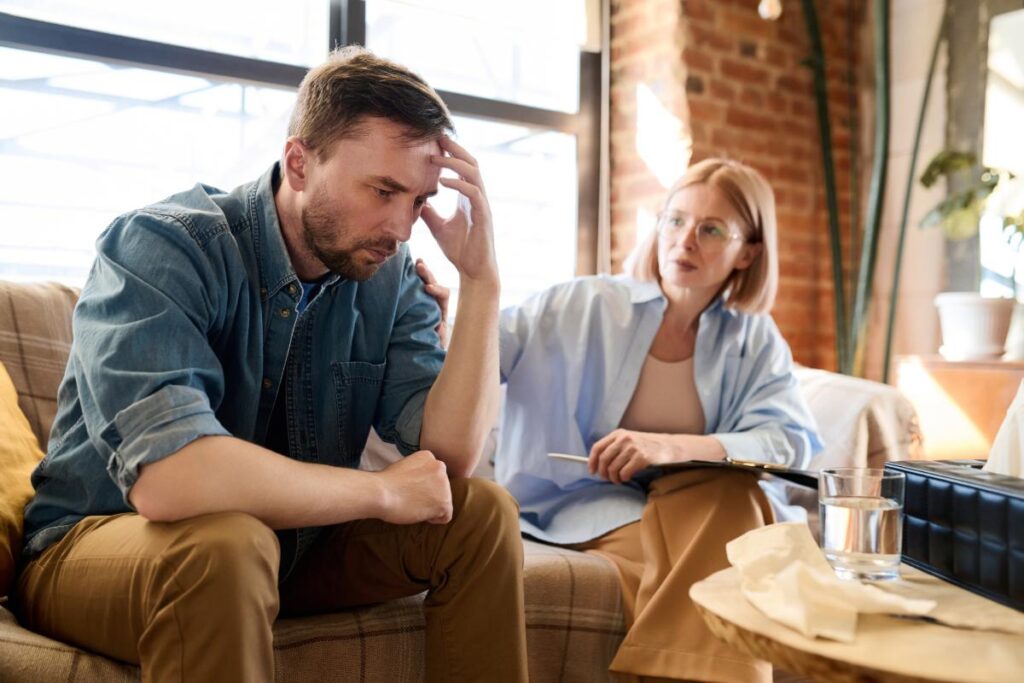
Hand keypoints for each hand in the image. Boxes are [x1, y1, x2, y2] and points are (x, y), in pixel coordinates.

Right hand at [375, 450, 452, 523]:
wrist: (380, 493)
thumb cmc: (385, 484)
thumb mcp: (403, 467)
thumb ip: (417, 472)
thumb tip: (423, 484)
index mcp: (429, 456)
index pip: (434, 476)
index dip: (422, 487)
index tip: (409, 490)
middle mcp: (440, 467)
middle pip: (441, 488)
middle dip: (429, 496)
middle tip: (410, 499)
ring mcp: (444, 484)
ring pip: (443, 502)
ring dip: (430, 507)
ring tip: (412, 504)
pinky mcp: (444, 502)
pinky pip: (446, 516)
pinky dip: (433, 519)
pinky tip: (418, 513)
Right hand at [415, 258, 449, 348]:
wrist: (422, 346)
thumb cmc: (431, 342)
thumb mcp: (437, 341)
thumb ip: (440, 336)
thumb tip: (439, 328)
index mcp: (441, 307)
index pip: (443, 293)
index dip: (437, 289)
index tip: (428, 288)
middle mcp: (434, 299)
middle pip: (433, 282)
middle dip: (427, 274)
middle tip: (419, 266)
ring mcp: (424, 296)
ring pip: (424, 280)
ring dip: (421, 270)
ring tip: (416, 261)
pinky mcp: (414, 296)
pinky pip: (414, 283)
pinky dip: (411, 274)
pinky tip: (407, 265)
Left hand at [420, 136, 497, 285]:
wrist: (474, 272)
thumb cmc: (460, 251)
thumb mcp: (438, 227)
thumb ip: (429, 212)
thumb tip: (415, 200)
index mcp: (468, 198)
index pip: (462, 167)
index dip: (451, 152)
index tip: (435, 141)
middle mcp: (477, 197)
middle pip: (470, 163)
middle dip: (455, 148)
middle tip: (438, 136)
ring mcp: (482, 206)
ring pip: (474, 174)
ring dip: (455, 162)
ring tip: (436, 156)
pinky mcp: (483, 216)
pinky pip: (473, 193)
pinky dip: (459, 184)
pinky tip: (443, 180)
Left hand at [588, 429, 678, 484]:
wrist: (666, 446)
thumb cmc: (644, 446)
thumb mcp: (627, 440)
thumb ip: (613, 447)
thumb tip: (596, 463)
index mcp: (618, 434)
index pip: (598, 447)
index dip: (592, 461)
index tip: (592, 471)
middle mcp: (624, 439)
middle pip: (604, 459)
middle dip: (603, 473)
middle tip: (606, 478)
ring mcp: (633, 448)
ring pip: (613, 468)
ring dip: (614, 478)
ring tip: (618, 479)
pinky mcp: (641, 458)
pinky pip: (624, 473)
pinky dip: (623, 478)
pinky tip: (626, 478)